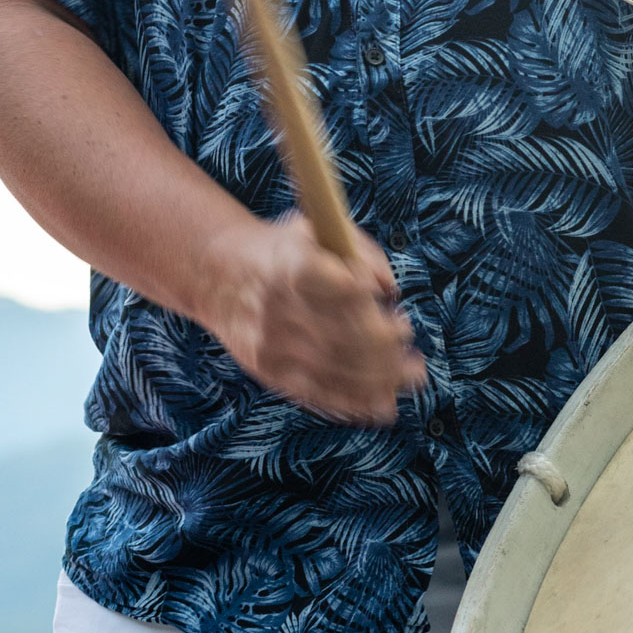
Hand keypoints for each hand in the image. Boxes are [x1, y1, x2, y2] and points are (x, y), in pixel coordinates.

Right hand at [202, 212, 426, 423]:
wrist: (218, 276)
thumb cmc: (281, 249)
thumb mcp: (315, 228)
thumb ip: (360, 250)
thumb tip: (390, 289)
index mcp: (293, 264)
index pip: (342, 292)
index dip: (375, 311)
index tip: (399, 315)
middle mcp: (280, 307)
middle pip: (342, 338)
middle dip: (386, 354)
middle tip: (414, 357)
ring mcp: (272, 344)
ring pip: (332, 370)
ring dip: (378, 382)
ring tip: (410, 380)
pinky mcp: (268, 370)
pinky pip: (314, 392)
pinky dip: (351, 402)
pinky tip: (381, 404)